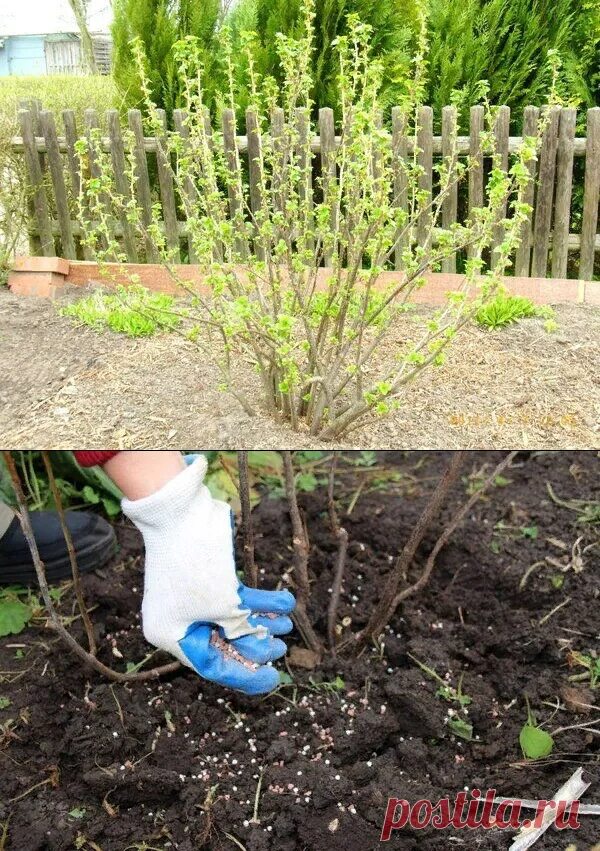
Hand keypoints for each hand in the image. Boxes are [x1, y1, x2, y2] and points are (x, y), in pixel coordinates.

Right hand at [122, 457, 290, 693]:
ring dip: (261, 621)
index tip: (273, 679)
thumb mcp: (224, 606)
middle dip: (255, 645)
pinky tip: (284, 602)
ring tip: (287, 624)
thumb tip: (263, 647)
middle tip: (282, 647)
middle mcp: (179, 620)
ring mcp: (191, 599)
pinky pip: (234, 597)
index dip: (245, 676)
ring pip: (232, 619)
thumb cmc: (197, 564)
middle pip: (223, 644)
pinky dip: (258, 601)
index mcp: (171, 636)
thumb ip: (242, 630)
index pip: (211, 667)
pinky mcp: (205, 578)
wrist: (182, 512)